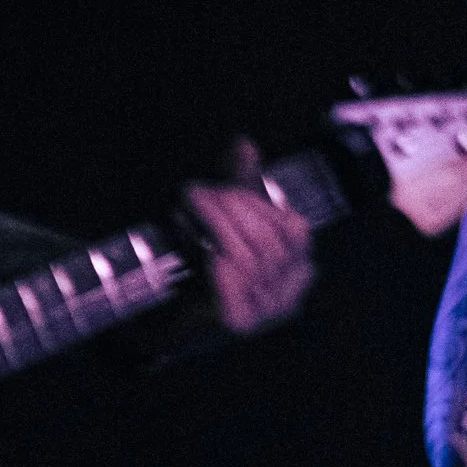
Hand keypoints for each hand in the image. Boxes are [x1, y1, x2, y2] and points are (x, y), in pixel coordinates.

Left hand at [182, 136, 313, 335]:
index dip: (258, 204)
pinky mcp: (240, 322)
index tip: (220, 188)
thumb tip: (244, 144)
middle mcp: (289, 296)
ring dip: (217, 224)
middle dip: (233, 209)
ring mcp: (267, 314)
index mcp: (297, 272)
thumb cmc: (201, 268)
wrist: (169, 320)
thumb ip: (239, 183)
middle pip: (269, 241)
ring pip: (251, 256)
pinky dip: (215, 256)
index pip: (295, 230)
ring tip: (192, 207)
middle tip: (198, 192)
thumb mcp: (225, 220)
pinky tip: (197, 243)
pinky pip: (234, 280)